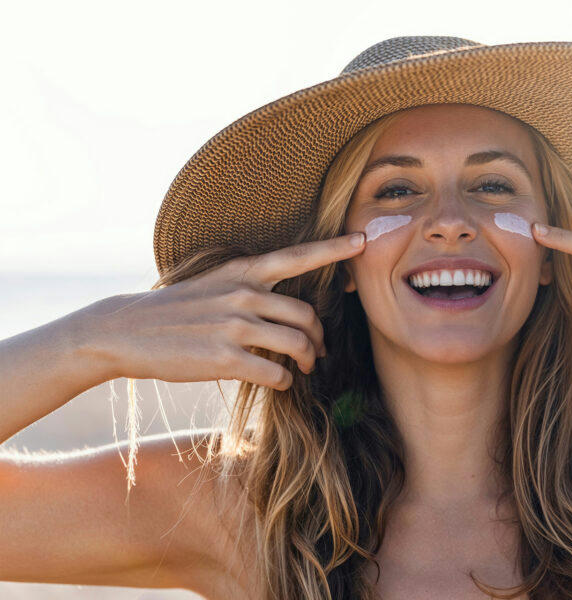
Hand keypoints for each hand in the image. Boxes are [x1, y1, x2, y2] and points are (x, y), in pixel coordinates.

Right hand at [79, 232, 366, 390]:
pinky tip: (278, 382)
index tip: (363, 240)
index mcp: (243, 272)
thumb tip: (287, 311)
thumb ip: (250, 289)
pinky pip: (276, 373)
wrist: (125, 331)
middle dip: (319, 337)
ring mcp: (234, 327)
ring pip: (297, 345)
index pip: (298, 255)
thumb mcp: (214, 284)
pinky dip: (284, 380)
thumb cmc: (175, 309)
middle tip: (318, 352)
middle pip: (306, 316)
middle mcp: (243, 294)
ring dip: (307, 361)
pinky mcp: (225, 359)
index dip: (334, 248)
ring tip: (303, 368)